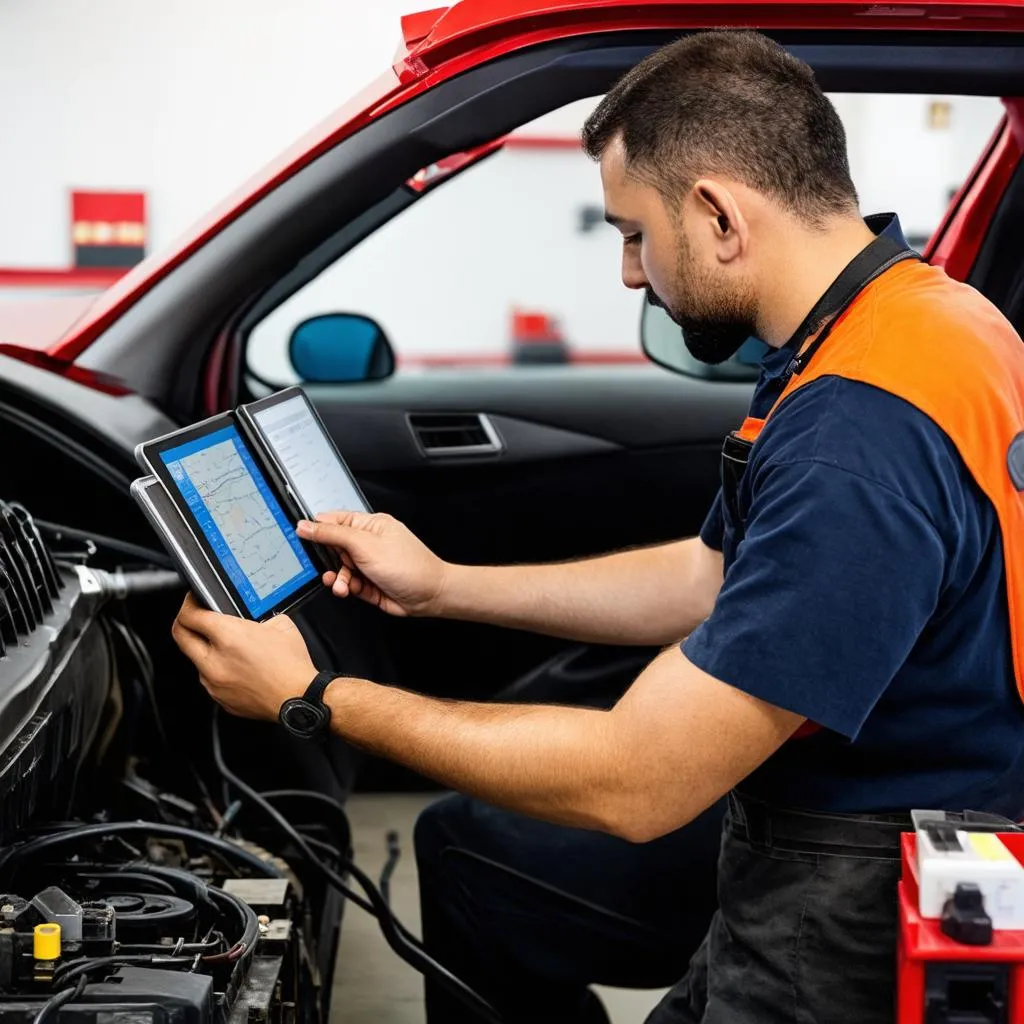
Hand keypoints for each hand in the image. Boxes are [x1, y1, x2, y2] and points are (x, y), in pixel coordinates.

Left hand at [171, 595, 316, 718]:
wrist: (299, 698)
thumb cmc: (292, 666)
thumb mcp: (280, 625)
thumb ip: (256, 618)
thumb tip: (247, 618)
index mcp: (229, 637)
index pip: (189, 615)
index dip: (189, 603)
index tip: (194, 601)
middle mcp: (215, 661)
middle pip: (180, 635)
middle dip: (184, 622)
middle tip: (194, 618)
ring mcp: (214, 683)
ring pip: (195, 660)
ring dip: (204, 650)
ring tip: (225, 648)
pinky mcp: (219, 698)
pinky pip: (209, 679)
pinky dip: (217, 671)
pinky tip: (237, 668)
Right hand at [296, 511, 447, 616]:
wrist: (428, 595)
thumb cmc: (408, 565)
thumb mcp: (364, 545)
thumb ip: (332, 534)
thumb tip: (306, 525)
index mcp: (369, 525)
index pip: (334, 521)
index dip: (316, 528)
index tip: (300, 536)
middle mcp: (368, 543)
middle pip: (333, 547)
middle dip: (326, 558)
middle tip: (325, 564)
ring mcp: (368, 564)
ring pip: (338, 568)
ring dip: (336, 577)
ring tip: (341, 583)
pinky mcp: (368, 583)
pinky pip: (346, 583)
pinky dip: (344, 587)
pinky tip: (347, 589)